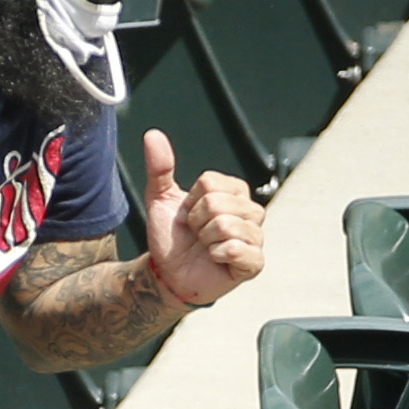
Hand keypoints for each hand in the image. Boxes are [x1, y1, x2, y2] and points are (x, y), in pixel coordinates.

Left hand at [140, 129, 264, 309]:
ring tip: (205, 246)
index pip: (210, 183)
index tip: (189, 216)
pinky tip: (216, 259)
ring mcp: (255, 237)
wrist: (167, 273)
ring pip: (226, 226)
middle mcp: (250, 211)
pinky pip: (239, 250)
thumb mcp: (160, 199)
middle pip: (218, 203)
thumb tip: (152, 135)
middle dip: (197, 222)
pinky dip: (218, 255)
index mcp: (234, 192)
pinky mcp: (254, 263)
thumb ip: (159, 167)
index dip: (191, 203)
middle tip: (196, 234)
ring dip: (205, 240)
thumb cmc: (171, 237)